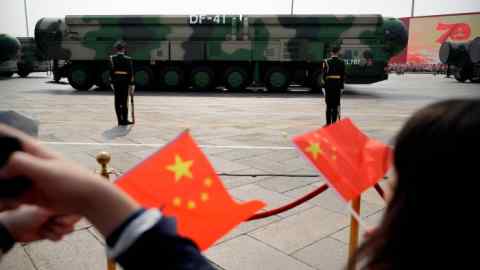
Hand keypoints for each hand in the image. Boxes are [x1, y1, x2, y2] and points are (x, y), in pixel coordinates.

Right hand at [0, 124, 140, 235]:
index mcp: (33, 150)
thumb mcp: (47, 170)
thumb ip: (23, 164)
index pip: (10, 137)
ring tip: (12, 193)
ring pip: (4, 178)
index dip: (0, 133)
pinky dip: (4, 197)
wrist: (88, 199)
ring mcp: (27, 179)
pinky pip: (9, 195)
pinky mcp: (28, 195)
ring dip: (1, 185)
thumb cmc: (74, 180)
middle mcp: (28, 163)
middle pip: (3, 159)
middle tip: (3, 178)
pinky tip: (8, 203)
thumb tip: (2, 168)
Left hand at [0, 206, 78, 241]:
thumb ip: (66, 209)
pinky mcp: (53, 232)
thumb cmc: (29, 215)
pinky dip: (50, 236)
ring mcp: (57, 221)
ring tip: (44, 226)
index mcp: (61, 200)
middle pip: (74, 220)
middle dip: (62, 223)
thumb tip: (80, 210)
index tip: (60, 217)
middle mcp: (61, 209)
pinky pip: (60, 237)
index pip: (77, 207)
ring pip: (69, 230)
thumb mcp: (49, 209)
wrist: (15, 228)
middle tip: (51, 221)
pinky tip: (41, 231)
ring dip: (54, 230)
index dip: (72, 215)